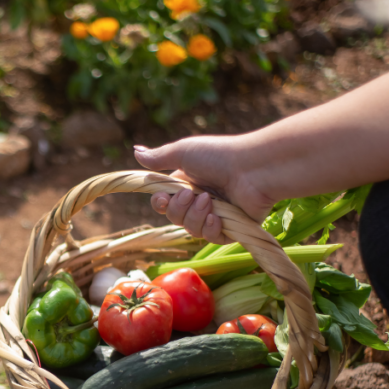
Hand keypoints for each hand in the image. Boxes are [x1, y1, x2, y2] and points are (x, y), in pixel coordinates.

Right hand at [134, 136, 274, 243]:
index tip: (162, 199)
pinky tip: (217, 218)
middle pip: (175, 218)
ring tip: (210, 201)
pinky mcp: (231, 228)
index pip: (164, 202)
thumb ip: (159, 157)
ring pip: (191, 229)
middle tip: (192, 195)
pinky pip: (211, 238)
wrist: (253, 168)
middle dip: (179, 209)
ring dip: (195, 217)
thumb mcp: (184, 152)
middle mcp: (200, 200)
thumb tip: (135, 151)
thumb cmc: (219, 156)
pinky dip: (210, 229)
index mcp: (188, 184)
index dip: (160, 204)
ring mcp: (216, 215)